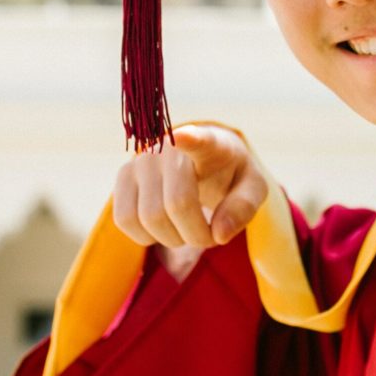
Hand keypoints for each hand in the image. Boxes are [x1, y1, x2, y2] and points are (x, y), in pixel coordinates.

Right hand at [111, 124, 269, 253]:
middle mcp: (168, 146)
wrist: (206, 162)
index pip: (197, 139)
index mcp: (209, 144)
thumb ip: (243, 208)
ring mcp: (141, 159)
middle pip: (176, 204)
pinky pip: (125, 220)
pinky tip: (163, 228)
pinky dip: (145, 237)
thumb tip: (219, 234)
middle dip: (196, 234)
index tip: (184, 136)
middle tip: (209, 236)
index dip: (189, 139)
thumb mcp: (252, 189)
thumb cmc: (231, 176)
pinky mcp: (123, 176)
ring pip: (148, 217)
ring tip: (187, 231)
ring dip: (172, 239)